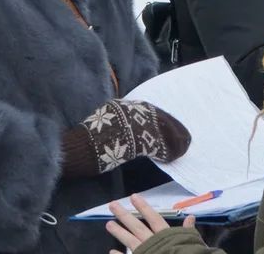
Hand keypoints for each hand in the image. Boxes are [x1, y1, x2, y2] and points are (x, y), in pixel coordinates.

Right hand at [61, 100, 191, 176]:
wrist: (78, 150)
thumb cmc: (87, 141)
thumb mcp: (104, 121)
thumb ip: (120, 121)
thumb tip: (135, 128)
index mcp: (121, 105)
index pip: (148, 109)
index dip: (163, 118)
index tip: (173, 124)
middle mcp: (128, 111)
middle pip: (158, 117)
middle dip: (173, 127)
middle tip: (185, 137)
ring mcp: (131, 124)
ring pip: (160, 131)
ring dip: (173, 141)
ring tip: (182, 148)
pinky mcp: (134, 140)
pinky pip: (155, 145)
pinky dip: (165, 152)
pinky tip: (171, 158)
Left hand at [106, 194, 197, 253]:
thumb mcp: (192, 242)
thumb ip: (188, 231)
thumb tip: (191, 217)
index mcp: (165, 236)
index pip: (153, 218)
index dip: (143, 207)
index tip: (133, 197)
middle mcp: (152, 242)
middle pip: (137, 227)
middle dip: (124, 216)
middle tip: (112, 205)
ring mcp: (144, 253)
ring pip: (129, 240)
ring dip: (119, 232)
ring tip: (108, 224)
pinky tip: (111, 251)